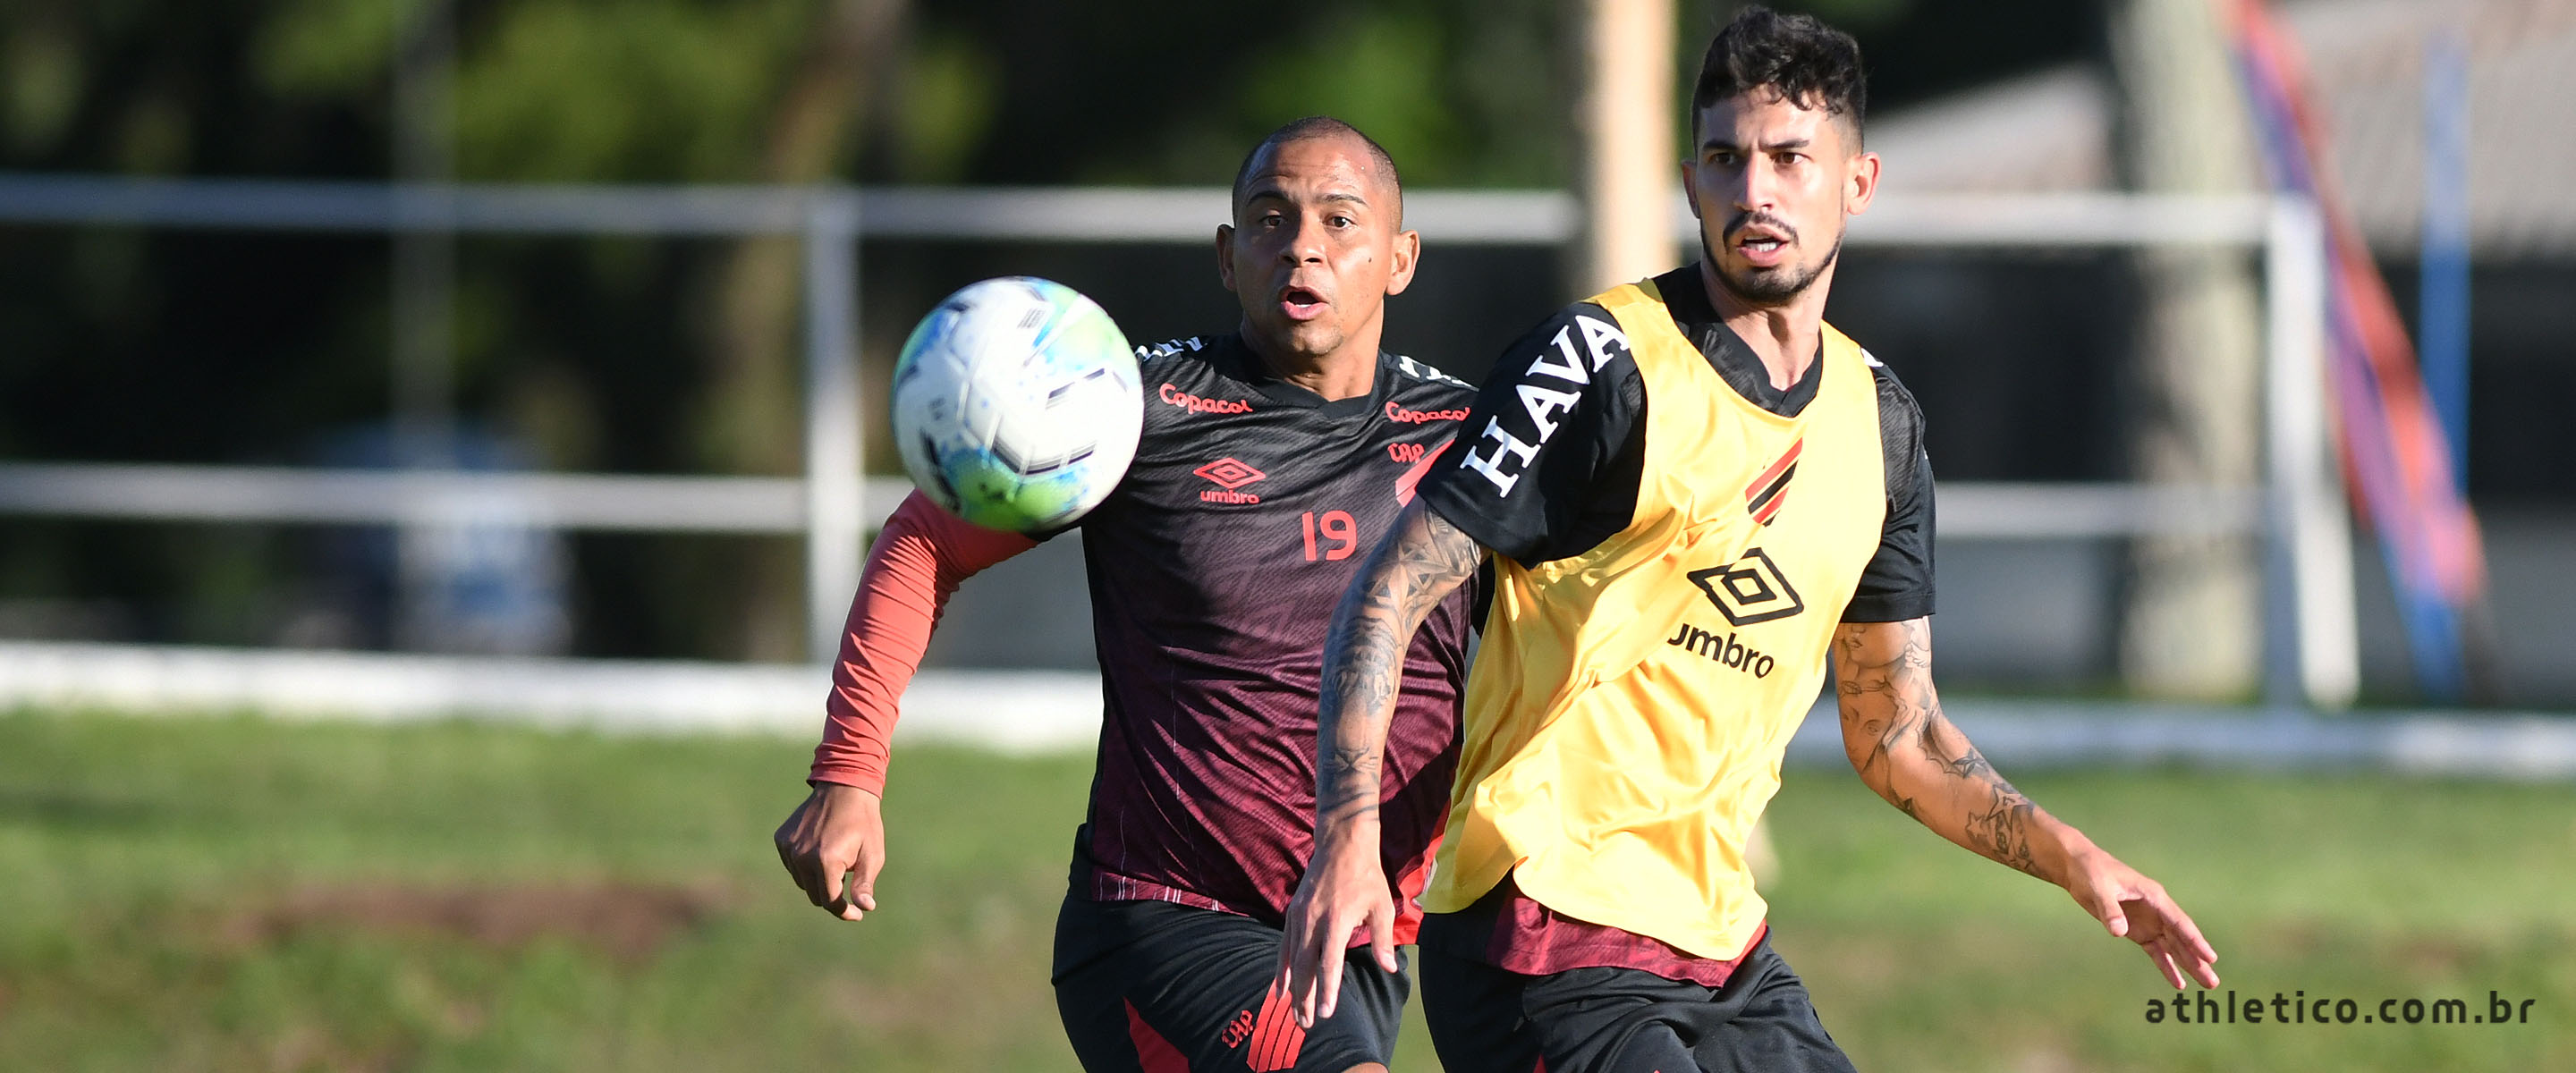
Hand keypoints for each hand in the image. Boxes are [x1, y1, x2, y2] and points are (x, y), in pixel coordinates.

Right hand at [773, 782, 885, 920]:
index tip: (856, 914)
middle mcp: (801, 856)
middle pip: (816, 896)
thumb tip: (864, 909)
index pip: (831, 901)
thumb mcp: (872, 854)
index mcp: (825, 861)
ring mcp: (788, 848)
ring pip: (803, 883)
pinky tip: (820, 850)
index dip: (845, 912)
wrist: (844, 788)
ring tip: (837, 860)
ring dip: (819, 880)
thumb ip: (864, 884)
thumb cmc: (863, 823)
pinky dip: (805, 866)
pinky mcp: (781, 840)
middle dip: (834, 895)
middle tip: (850, 879)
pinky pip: (793, 866)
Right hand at [1274, 828, 1396, 1028]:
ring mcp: (1299, 916)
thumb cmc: (1367, 878)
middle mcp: (1313, 920)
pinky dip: (1282, 969)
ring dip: (1293, 989)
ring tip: (1295, 1013)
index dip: (1327, 990)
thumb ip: (1382, 939)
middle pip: (1306, 967)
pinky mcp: (1292, 913)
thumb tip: (1388, 968)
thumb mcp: (1382, 906)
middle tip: (1306, 1024)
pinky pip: (1284, 946)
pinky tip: (1281, 988)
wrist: (1342, 846)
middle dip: (1305, 998)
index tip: (1325, 1013)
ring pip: (1292, 960)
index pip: (1329, 963)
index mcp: (1337, 920)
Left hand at [2062, 846, 2217, 988]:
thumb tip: (2120, 932)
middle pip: (2181, 939)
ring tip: (2206, 984)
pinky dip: (2166, 965)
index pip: (2179, 923)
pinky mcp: (2136, 930)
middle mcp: (2157, 911)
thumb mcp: (2100, 888)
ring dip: (2188, 965)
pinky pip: (2156, 951)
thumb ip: (2110, 910)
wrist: (2079, 869)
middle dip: (2197, 960)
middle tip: (2213, 982)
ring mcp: (2149, 922)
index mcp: (2154, 897)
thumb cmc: (2092, 872)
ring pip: (2173, 947)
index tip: (2210, 958)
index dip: (2195, 941)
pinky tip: (2178, 982)